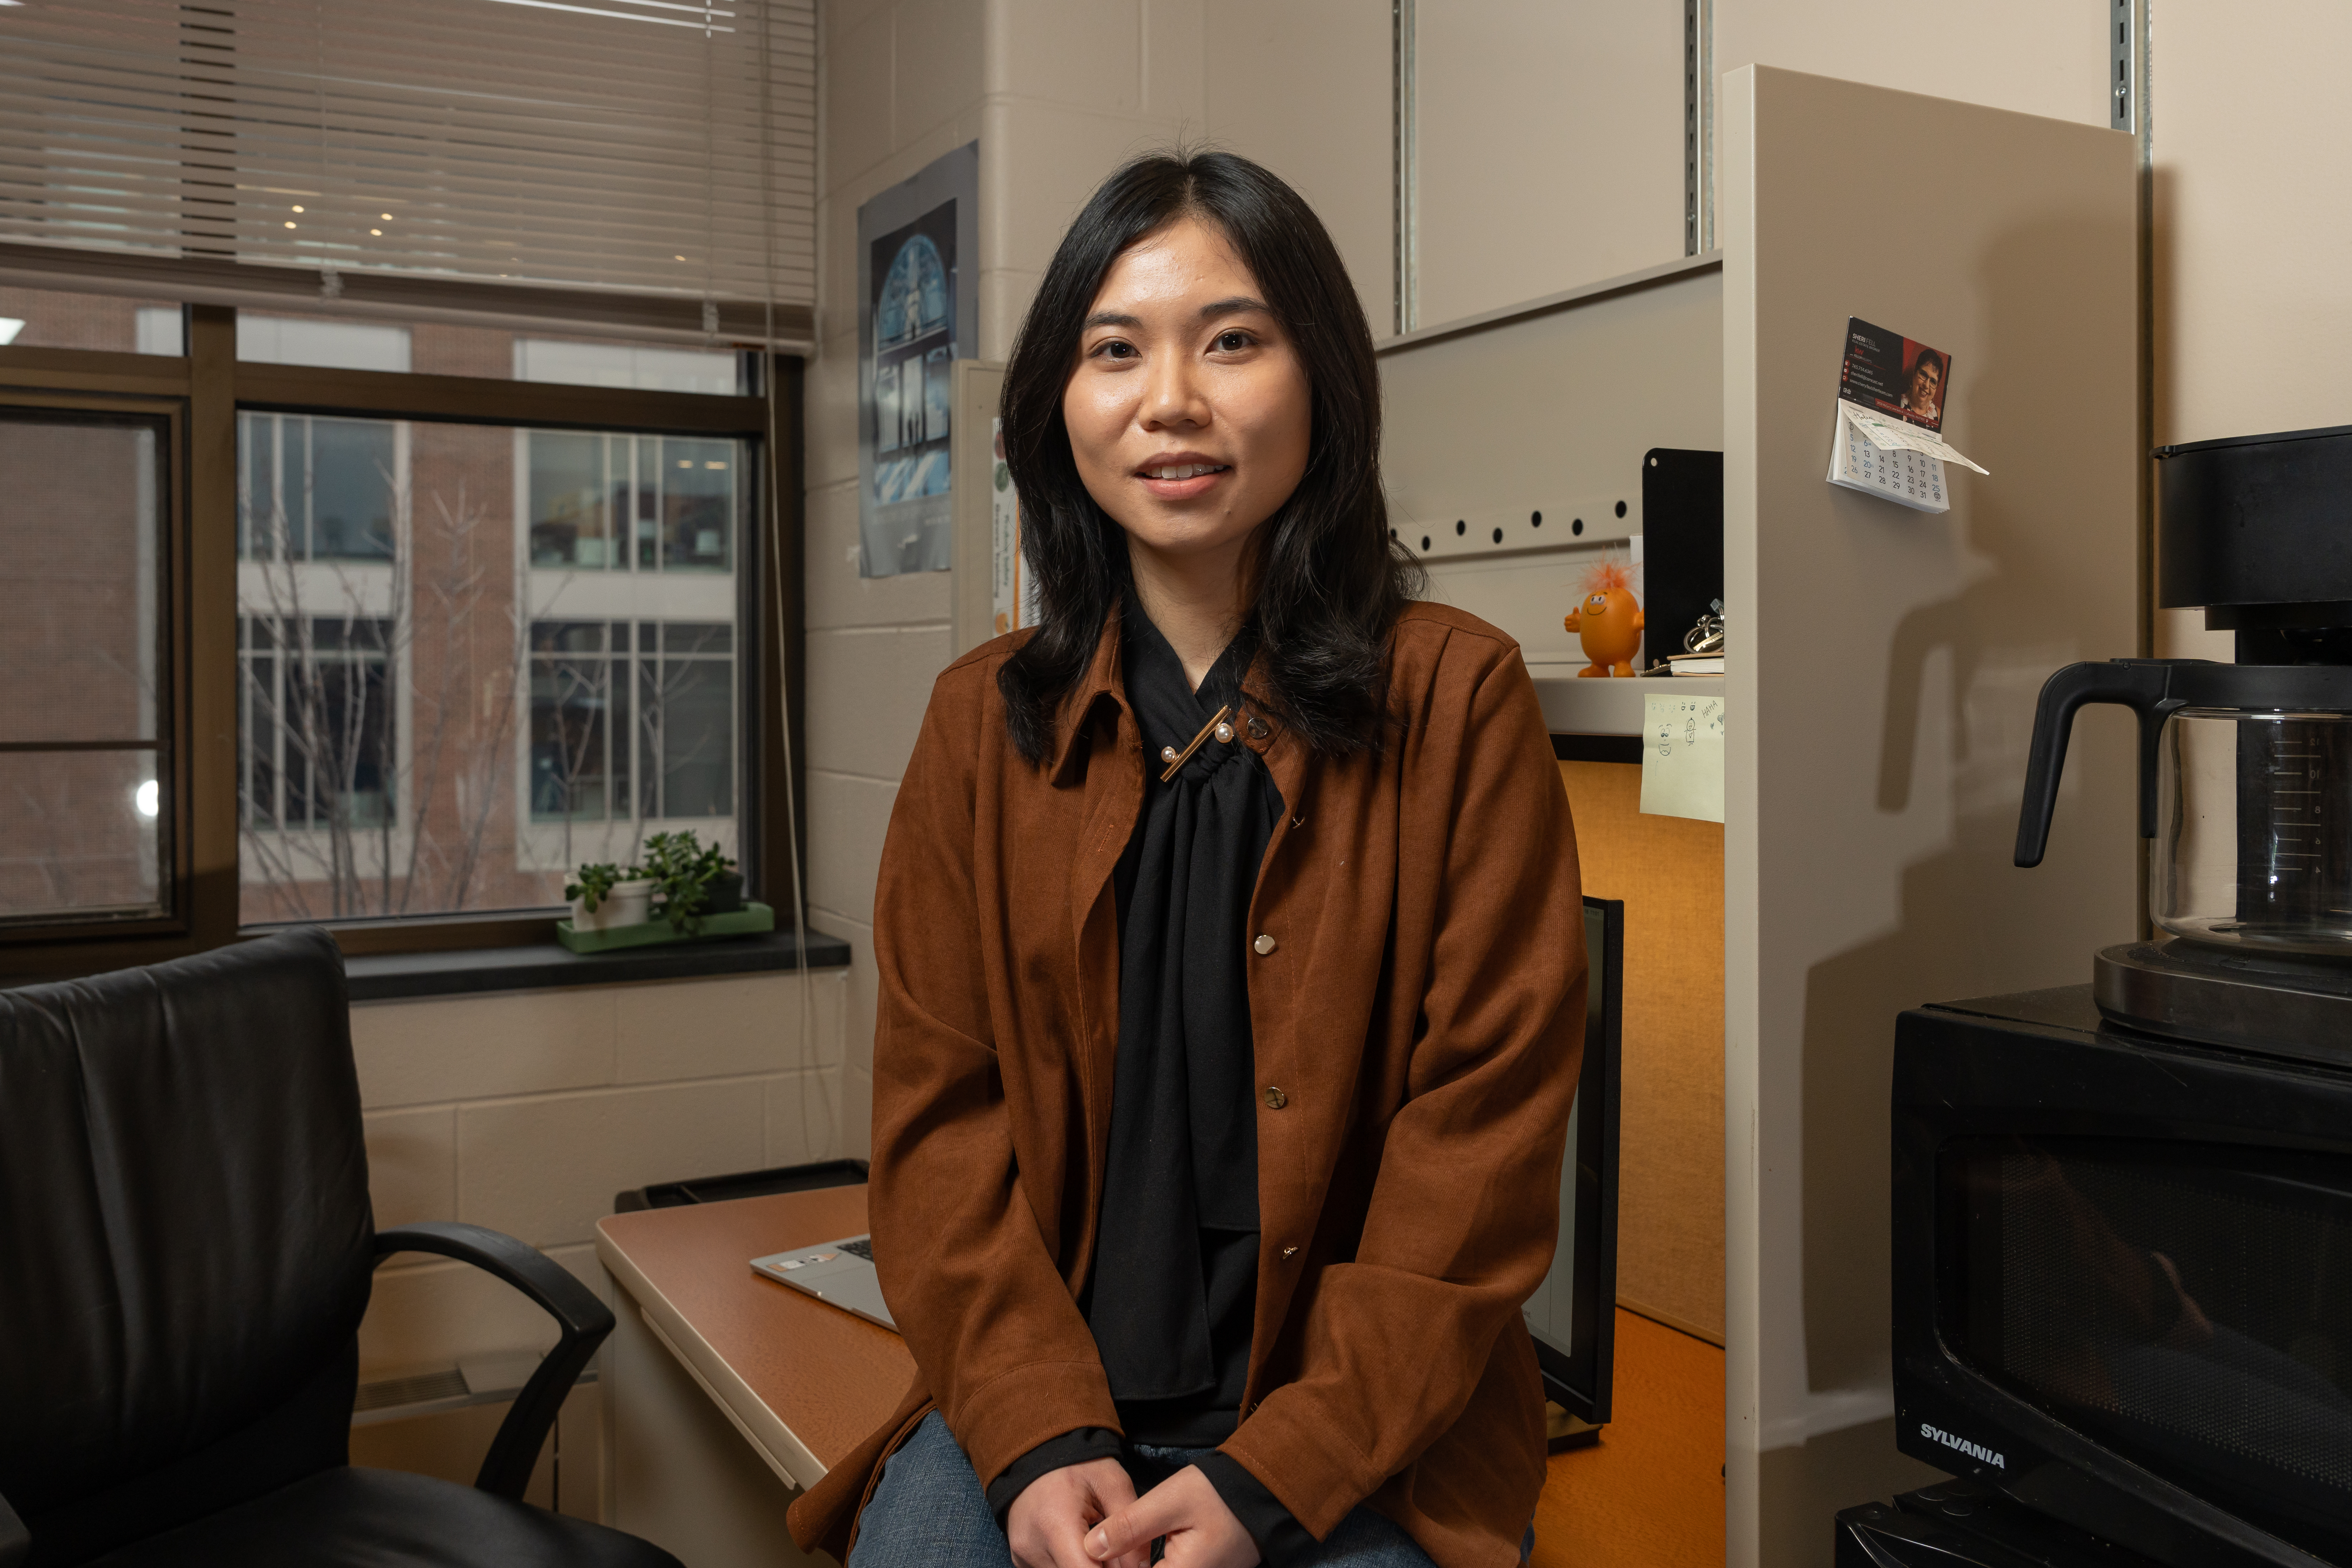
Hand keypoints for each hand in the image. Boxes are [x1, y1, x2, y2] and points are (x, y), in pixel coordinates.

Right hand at [1009, 1457, 1146, 1567]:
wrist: (1036, 1454)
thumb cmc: (1078, 1465)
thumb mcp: (1113, 1483)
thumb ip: (1130, 1527)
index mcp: (1055, 1525)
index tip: (1124, 1561)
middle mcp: (1032, 1547)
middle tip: (1115, 1552)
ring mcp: (1023, 1556)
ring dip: (1087, 1567)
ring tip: (1097, 1545)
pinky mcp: (1021, 1559)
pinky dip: (1072, 1564)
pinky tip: (1080, 1547)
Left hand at [1087, 1464, 1260, 1567]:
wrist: (1260, 1494)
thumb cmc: (1218, 1494)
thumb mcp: (1170, 1501)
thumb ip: (1129, 1527)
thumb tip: (1090, 1548)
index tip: (1088, 1554)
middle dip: (1121, 1564)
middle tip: (1098, 1548)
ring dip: (1132, 1564)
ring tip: (1108, 1551)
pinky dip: (1147, 1565)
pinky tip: (1129, 1558)